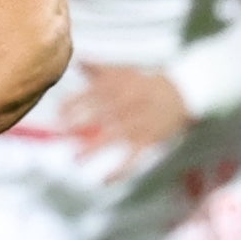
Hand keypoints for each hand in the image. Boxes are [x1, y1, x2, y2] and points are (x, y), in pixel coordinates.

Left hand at [61, 64, 190, 175]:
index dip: (73, 104)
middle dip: (79, 125)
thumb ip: (96, 68)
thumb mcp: (122, 71)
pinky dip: (120, 171)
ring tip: (76, 159)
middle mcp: (128, 105)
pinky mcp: (149, 140)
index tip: (58, 115)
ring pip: (115, 138)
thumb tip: (74, 59)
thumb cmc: (144, 83)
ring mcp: (139, 124)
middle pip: (101, 115)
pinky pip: (134, 158)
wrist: (182, 93)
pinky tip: (104, 180)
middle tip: (60, 134)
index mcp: (119, 87)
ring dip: (95, 149)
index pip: (92, 94)